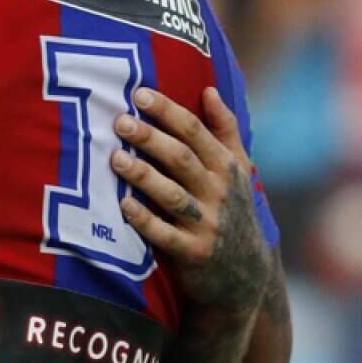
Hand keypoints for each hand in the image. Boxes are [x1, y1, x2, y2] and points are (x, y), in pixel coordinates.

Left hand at [110, 87, 270, 316]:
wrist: (246, 273)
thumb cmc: (232, 208)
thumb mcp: (239, 168)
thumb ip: (225, 129)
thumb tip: (210, 89)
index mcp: (227, 167)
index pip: (195, 132)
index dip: (168, 111)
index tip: (139, 94)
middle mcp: (218, 192)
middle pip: (182, 159)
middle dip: (151, 138)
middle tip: (120, 122)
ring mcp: (207, 224)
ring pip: (172, 195)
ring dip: (144, 175)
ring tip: (115, 158)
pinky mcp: (193, 252)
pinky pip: (165, 235)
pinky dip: (145, 220)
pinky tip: (123, 205)